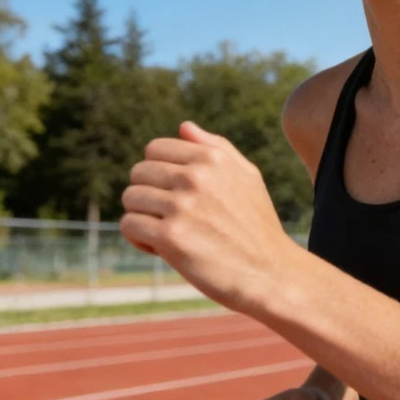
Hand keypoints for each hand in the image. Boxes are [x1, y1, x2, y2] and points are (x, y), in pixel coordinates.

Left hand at [120, 121, 296, 312]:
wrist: (269, 272)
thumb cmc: (256, 225)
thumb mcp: (247, 176)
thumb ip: (216, 147)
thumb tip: (184, 126)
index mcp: (212, 158)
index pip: (155, 148)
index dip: (158, 171)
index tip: (173, 192)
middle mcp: (195, 177)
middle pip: (138, 172)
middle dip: (148, 194)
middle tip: (170, 216)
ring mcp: (181, 206)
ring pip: (130, 198)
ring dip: (143, 216)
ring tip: (167, 231)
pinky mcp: (171, 237)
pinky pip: (130, 225)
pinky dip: (139, 238)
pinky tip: (161, 248)